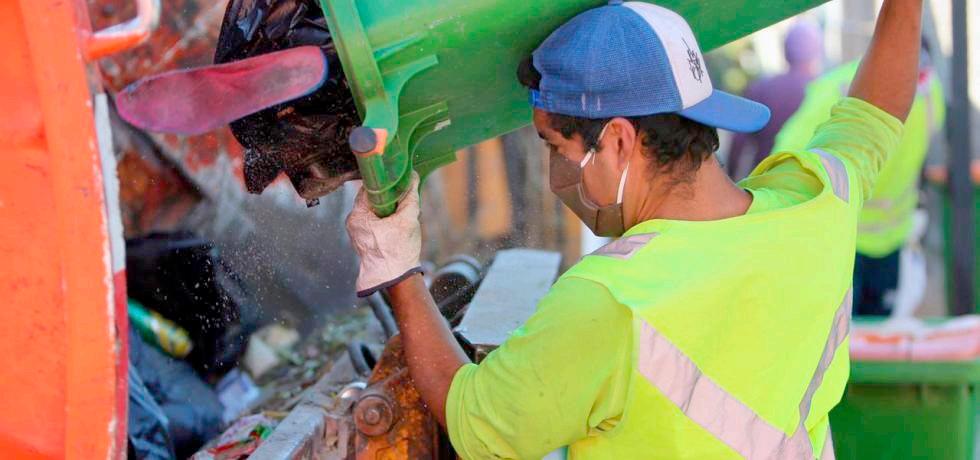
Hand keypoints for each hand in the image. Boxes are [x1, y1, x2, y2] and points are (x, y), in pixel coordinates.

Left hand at [346, 173, 422, 296]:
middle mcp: (353, 223)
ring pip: (374, 212)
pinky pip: (374, 223)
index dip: (383, 182)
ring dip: (388, 211)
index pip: (367, 188)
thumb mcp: (408, 220)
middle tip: (403, 199)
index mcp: (357, 215)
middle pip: (371, 200)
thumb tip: (414, 178)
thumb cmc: (397, 252)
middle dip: (388, 198)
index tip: (396, 179)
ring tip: (402, 216)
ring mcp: (357, 233)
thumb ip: (410, 196)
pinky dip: (385, 221)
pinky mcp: (364, 241)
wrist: (393, 279)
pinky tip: (397, 227)